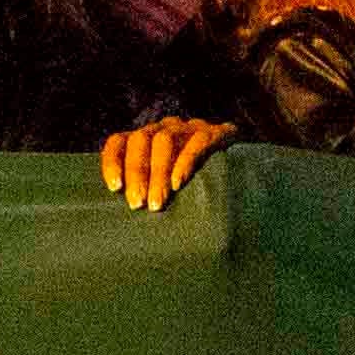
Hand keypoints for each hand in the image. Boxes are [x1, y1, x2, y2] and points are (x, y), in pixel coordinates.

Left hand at [100, 116, 236, 212]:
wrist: (242, 163)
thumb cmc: (193, 185)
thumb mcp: (165, 185)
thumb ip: (146, 194)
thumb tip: (125, 226)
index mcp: (145, 139)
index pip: (119, 142)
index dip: (112, 162)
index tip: (114, 188)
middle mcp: (164, 128)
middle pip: (141, 141)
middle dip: (137, 173)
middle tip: (137, 205)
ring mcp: (189, 128)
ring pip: (165, 140)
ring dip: (158, 173)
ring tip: (157, 203)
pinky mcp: (215, 132)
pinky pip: (197, 142)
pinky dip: (185, 162)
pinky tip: (179, 183)